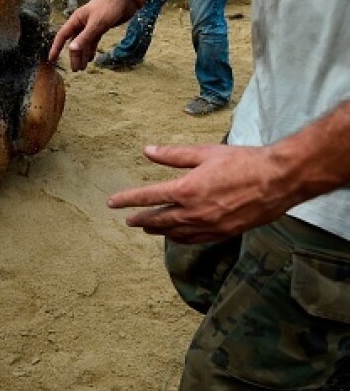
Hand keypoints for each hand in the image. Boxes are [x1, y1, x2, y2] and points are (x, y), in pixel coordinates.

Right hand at [48, 0, 137, 70]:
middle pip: (74, 42)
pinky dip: (91, 50)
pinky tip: (91, 58)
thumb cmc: (109, 7)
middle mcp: (81, 23)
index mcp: (76, 20)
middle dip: (74, 56)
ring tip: (83, 68)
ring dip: (83, 55)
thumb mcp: (96, 24)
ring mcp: (91, 26)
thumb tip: (71, 50)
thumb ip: (84, 38)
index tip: (51, 59)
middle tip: (76, 69)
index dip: (56, 48)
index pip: (62, 36)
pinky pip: (92, 41)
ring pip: (83, 43)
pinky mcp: (100, 28)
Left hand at [108, 143, 294, 242]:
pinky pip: (194, 240)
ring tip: (147, 228)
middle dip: (140, 220)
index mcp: (185, 190)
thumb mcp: (205, 153)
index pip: (147, 197)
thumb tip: (147, 151)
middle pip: (157, 220)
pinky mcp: (222, 233)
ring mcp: (208, 226)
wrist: (278, 180)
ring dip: (158, 230)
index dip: (126, 200)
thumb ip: (173, 155)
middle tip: (128, 220)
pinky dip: (179, 237)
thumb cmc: (242, 162)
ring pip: (174, 233)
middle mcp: (193, 212)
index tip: (111, 203)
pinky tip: (175, 235)